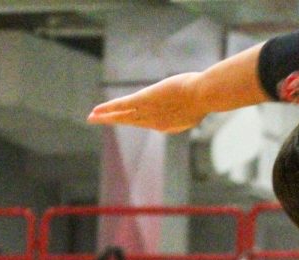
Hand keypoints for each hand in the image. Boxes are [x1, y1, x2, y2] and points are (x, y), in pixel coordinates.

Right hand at [87, 73, 205, 133]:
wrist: (203, 95)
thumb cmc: (205, 98)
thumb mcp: (199, 106)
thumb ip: (191, 107)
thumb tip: (195, 103)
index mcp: (169, 124)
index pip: (149, 122)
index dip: (138, 119)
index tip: (129, 116)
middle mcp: (156, 121)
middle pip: (130, 122)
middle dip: (114, 121)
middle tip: (99, 121)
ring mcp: (149, 112)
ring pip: (123, 116)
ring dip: (106, 117)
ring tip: (92, 117)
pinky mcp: (144, 101)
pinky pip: (122, 107)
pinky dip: (108, 109)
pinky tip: (96, 111)